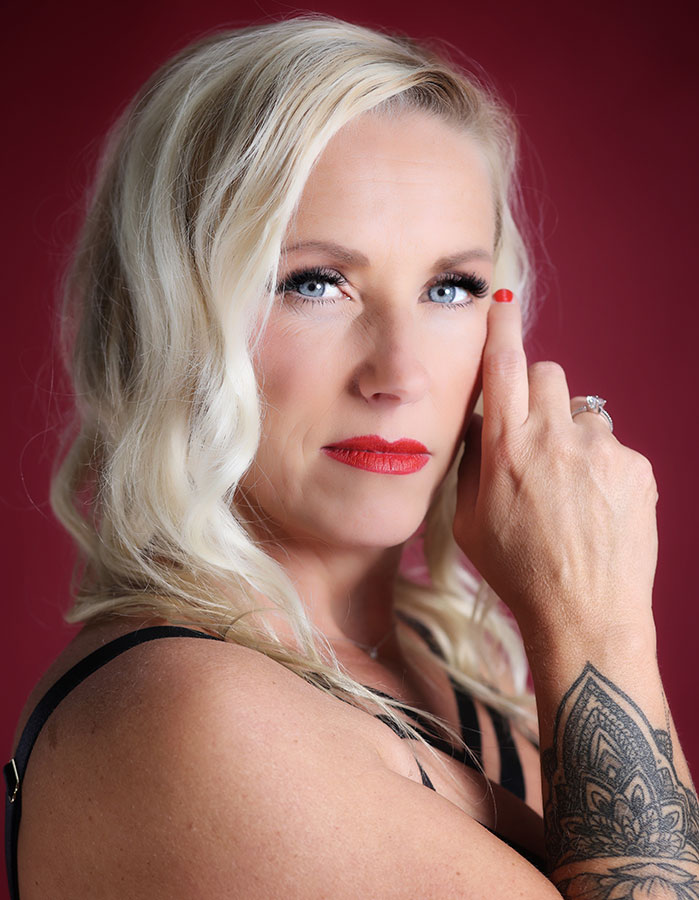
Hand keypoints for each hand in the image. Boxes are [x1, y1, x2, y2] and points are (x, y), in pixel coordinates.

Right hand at [452, 292, 658, 644]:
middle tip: (534, 436)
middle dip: (537, 392)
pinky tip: (596, 508)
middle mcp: (554, 438)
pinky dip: (603, 467)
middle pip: (547, 372)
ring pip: (583, 413)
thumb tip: (481, 424)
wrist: (585, 614)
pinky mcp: (637, 467)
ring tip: (571, 491)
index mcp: (506, 447)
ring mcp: (601, 451)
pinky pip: (614, 447)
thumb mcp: (468, 520)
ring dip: (573, 437)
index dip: (500, 326)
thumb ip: (473, 462)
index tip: (501, 299)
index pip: (502, 364)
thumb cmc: (518, 572)